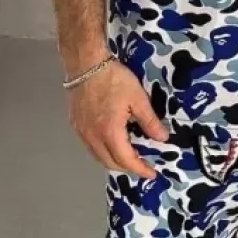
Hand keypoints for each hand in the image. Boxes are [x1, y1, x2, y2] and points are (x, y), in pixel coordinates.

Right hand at [67, 60, 168, 180]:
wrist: (85, 63)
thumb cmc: (113, 79)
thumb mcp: (138, 98)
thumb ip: (150, 121)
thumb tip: (162, 138)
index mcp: (110, 132)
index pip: (126, 160)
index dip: (140, 169)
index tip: (151, 173)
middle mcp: (92, 137)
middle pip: (110, 163)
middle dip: (127, 168)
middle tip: (142, 166)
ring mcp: (81, 131)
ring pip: (97, 156)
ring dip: (113, 161)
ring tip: (128, 157)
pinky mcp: (75, 124)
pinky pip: (90, 146)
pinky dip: (102, 151)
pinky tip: (111, 143)